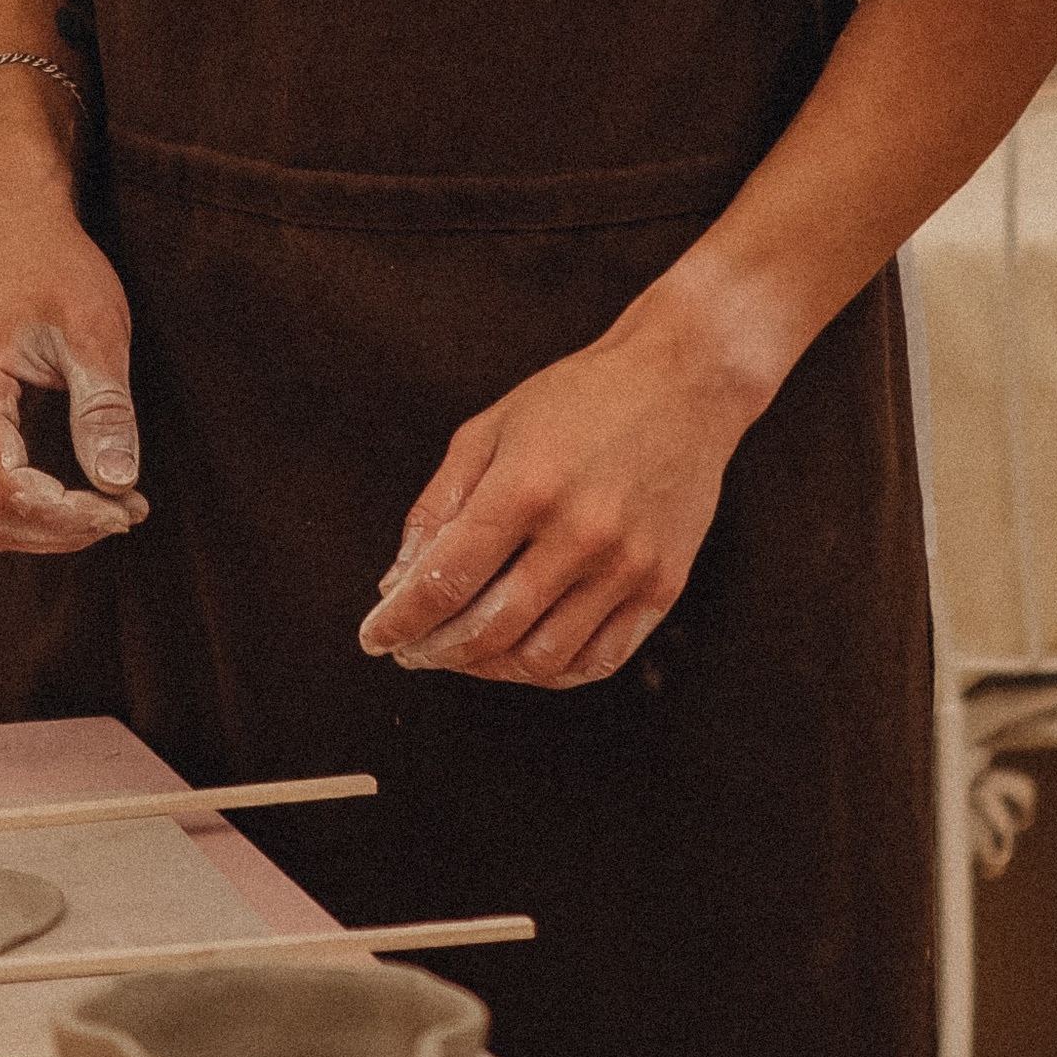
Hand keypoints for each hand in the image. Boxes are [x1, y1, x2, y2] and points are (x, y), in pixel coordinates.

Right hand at [0, 203, 145, 552]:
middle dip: (63, 527)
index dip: (67, 517)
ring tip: (114, 504)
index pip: (7, 491)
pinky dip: (36, 502)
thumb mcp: (94, 333)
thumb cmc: (53, 267)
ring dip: (51, 522)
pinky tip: (86, 490)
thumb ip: (103, 410)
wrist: (18, 228)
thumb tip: (117, 483)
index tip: (124, 510)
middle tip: (127, 511)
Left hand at [355, 308, 754, 688]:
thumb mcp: (489, 429)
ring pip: (541, 659)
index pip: (445, 581)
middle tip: (411, 650)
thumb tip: (397, 584)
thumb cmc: (577, 399)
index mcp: (525, 486)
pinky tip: (521, 657)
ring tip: (462, 653)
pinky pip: (599, 660)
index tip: (374, 637)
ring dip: (487, 670)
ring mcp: (628, 566)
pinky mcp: (664, 586)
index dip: (400, 620)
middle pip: (489, 631)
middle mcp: (580, 533)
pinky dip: (550, 673)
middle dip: (435, 652)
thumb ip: (438, 507)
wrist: (682, 383)